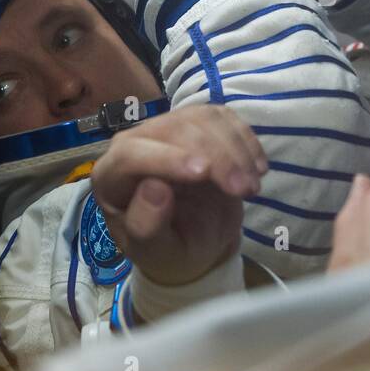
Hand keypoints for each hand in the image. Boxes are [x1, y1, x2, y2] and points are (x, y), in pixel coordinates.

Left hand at [90, 105, 267, 286]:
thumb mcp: (156, 253)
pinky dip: (245, 140)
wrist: (195, 239)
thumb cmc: (169, 248)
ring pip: (202, 118)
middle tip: (244, 191)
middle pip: (174, 130)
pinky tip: (257, 168)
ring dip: (235, 149)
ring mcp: (168, 128)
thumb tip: (153, 188)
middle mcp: (136, 143)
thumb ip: (146, 226)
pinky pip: (223, 118)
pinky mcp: (198, 123)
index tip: (203, 173)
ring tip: (252, 188)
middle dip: (215, 156)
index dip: (166, 159)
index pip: (130, 155)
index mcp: (112, 177)